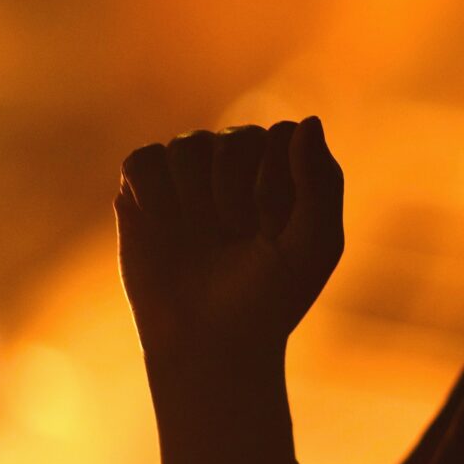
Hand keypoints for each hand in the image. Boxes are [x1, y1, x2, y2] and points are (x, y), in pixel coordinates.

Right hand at [116, 117, 343, 380]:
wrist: (208, 343)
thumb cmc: (268, 298)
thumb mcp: (313, 247)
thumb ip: (321, 183)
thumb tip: (308, 120)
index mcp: (283, 172)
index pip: (283, 135)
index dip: (278, 183)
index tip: (273, 232)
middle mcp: (235, 165)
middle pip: (237, 137)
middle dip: (238, 193)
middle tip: (236, 238)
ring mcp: (187, 176)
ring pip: (188, 144)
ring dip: (196, 196)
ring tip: (200, 235)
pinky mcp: (142, 192)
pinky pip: (143, 159)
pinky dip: (153, 191)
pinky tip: (165, 225)